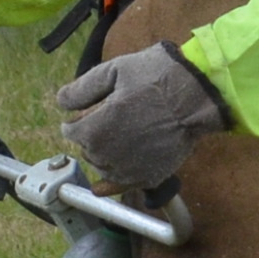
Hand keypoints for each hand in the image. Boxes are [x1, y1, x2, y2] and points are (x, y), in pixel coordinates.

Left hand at [51, 43, 229, 190]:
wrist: (197, 93)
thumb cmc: (156, 76)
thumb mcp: (113, 71)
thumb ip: (81, 89)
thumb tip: (61, 102)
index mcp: (94, 129)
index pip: (70, 131)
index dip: (78, 118)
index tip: (91, 109)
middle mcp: (107, 155)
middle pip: (86, 149)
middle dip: (92, 136)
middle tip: (111, 118)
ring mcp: (129, 169)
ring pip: (102, 168)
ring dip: (103, 156)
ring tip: (118, 138)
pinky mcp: (149, 176)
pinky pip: (123, 186)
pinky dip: (113, 184)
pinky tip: (103, 187)